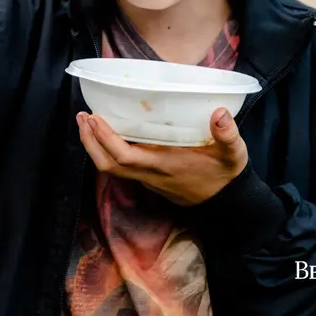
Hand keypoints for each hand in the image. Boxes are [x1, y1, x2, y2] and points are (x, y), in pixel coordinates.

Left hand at [76, 108, 247, 205]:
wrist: (226, 203)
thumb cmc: (226, 174)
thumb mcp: (233, 153)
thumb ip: (228, 134)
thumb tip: (219, 112)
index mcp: (164, 165)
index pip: (125, 157)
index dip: (105, 139)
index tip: (94, 117)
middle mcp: (150, 174)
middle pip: (108, 165)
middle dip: (90, 142)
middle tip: (82, 116)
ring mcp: (147, 178)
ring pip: (110, 168)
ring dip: (94, 146)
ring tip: (86, 122)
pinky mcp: (149, 178)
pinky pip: (120, 167)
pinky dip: (106, 150)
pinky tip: (105, 133)